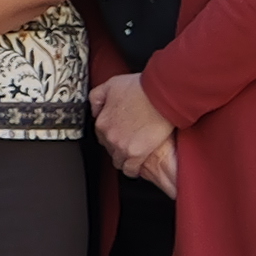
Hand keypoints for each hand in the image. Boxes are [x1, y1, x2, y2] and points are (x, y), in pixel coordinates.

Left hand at [89, 70, 176, 188]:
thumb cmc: (141, 89)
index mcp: (102, 122)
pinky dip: (132, 169)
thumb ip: (97, 98)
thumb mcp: (111, 85)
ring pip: (118, 160)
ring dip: (124, 157)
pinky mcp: (136, 154)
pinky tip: (136, 165)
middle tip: (128, 140)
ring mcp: (122, 146)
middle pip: (109, 148)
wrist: (161, 95)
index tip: (118, 132)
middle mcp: (109, 136)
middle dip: (117, 145)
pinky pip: (130, 170)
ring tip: (133, 153)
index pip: (100, 134)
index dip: (110, 133)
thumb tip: (95, 110)